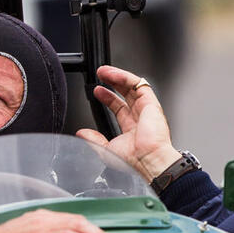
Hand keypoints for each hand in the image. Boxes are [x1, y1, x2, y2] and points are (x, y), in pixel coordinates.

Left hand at [75, 65, 180, 182]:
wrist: (148, 160)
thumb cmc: (134, 161)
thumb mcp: (107, 150)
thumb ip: (94, 140)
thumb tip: (82, 134)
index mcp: (132, 130)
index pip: (119, 108)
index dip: (108, 98)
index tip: (97, 92)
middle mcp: (141, 119)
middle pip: (126, 95)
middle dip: (112, 84)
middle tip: (99, 76)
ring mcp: (147, 110)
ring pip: (133, 87)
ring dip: (117, 77)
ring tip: (103, 71)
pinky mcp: (151, 104)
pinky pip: (139, 85)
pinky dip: (125, 77)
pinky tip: (113, 74)